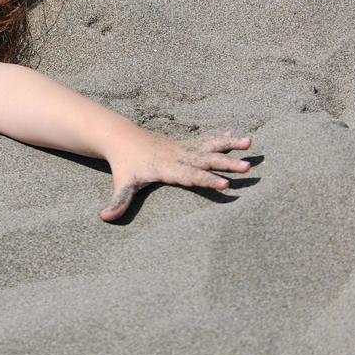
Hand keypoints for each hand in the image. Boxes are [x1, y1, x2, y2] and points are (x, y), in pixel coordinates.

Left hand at [100, 129, 253, 222]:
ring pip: (208, 146)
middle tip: (247, 167)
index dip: (208, 181)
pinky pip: (204, 141)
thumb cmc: (124, 164)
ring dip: (229, 145)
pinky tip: (235, 137)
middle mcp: (177, 157)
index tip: (226, 185)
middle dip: (226, 164)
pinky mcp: (184, 144)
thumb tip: (104, 218)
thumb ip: (118, 202)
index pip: (190, 176)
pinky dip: (220, 139)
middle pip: (205, 160)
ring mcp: (182, 148)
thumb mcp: (121, 184)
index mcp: (166, 168)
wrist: (120, 137)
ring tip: (250, 143)